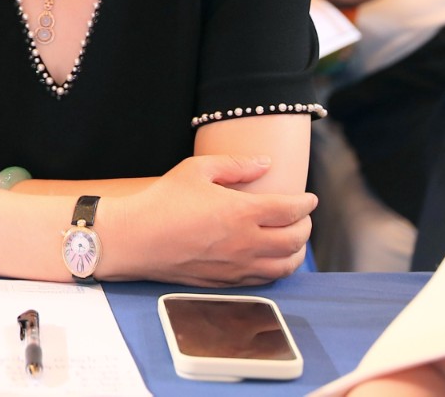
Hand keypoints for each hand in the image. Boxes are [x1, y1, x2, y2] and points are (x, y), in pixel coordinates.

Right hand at [105, 155, 315, 285]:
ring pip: (285, 266)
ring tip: (294, 241)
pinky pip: (264, 280)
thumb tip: (264, 163)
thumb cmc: (162, 201)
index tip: (309, 198)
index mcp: (242, 212)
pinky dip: (277, 269)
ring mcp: (238, 266)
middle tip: (303, 217)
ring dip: (297, 252)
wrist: (135, 239)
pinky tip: (272, 260)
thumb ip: (235, 165)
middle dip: (306, 226)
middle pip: (295, 240)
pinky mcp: (226, 281)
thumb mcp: (195, 170)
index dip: (306, 203)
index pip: (290, 210)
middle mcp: (247, 243)